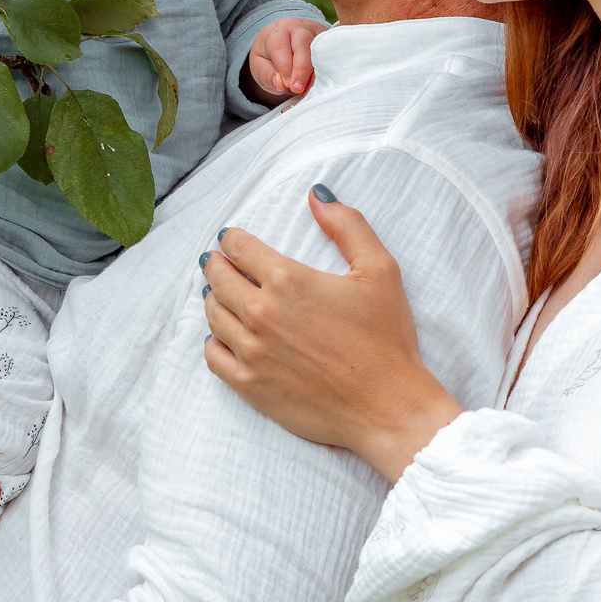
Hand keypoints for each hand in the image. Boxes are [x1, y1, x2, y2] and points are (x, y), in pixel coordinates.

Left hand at [201, 186, 463, 481]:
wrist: (388, 407)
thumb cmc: (388, 339)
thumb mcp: (380, 270)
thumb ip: (347, 225)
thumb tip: (316, 194)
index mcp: (288, 281)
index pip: (238, 247)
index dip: (232, 238)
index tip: (231, 239)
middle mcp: (261, 314)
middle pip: (217, 278)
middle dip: (216, 264)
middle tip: (218, 262)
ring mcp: (251, 352)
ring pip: (213, 314)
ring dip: (214, 299)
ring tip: (222, 294)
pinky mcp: (249, 386)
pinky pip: (213, 355)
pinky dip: (214, 340)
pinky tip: (225, 335)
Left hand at [244, 16, 323, 102]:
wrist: (285, 45)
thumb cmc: (270, 57)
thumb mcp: (261, 67)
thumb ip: (268, 75)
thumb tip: (281, 83)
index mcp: (277, 32)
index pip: (280, 45)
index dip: (284, 67)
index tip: (287, 84)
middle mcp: (298, 29)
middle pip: (303, 42)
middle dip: (301, 68)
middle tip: (297, 88)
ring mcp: (317, 33)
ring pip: (320, 47)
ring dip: (316, 71)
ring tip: (308, 89)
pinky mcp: (330, 42)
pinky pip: (332, 53)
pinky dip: (327, 69)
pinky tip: (320, 84)